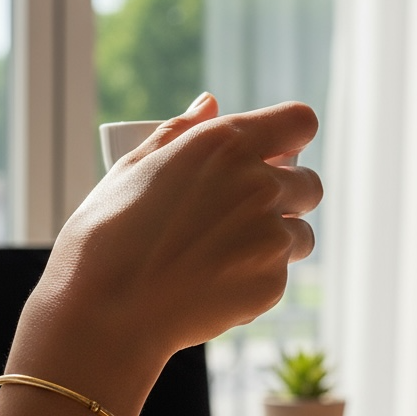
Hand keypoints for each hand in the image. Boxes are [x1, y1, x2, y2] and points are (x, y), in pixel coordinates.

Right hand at [28, 93, 321, 374]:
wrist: (106, 312)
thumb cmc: (106, 238)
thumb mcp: (131, 170)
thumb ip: (178, 132)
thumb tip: (210, 103)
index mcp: (224, 145)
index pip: (299, 122)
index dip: (289, 138)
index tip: (274, 154)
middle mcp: (258, 186)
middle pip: (310, 183)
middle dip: (287, 195)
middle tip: (243, 214)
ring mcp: (270, 237)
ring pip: (302, 234)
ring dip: (276, 241)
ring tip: (224, 256)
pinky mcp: (272, 284)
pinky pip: (280, 276)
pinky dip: (254, 280)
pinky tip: (211, 286)